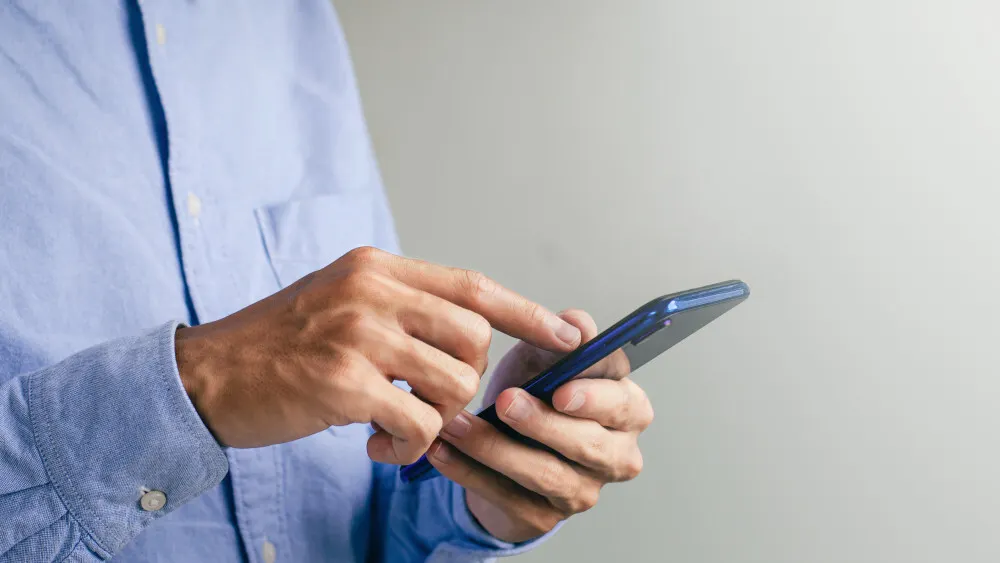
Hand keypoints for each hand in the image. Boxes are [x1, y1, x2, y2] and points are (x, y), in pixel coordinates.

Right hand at [174, 246, 581, 464]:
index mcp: (377, 267)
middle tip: (430, 401)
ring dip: (437, 418)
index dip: (526, 312)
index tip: (567, 334)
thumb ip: (400, 307)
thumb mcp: (341, 301)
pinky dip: (410, 444)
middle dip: (467, 382)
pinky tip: (379, 445)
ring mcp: (358, 334)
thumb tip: (468, 335)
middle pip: (473, 338)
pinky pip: (418, 422)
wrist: (206, 374)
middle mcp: (372, 291)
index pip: (472, 286)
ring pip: (453, 382)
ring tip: (398, 426)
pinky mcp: (343, 382)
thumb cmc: (278, 344)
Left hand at [426, 310, 653, 541]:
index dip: (592, 397)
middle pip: (588, 444)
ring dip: (495, 447)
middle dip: (542, 423)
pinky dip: (469, 473)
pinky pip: (507, 497)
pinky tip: (442, 452)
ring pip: (545, 474)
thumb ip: (559, 337)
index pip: (622, 401)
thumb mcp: (543, 356)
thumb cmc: (532, 390)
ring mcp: (584, 491)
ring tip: (456, 424)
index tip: (559, 390)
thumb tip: (577, 325)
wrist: (502, 442)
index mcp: (629, 408)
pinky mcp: (545, 516)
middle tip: (504, 402)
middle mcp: (617, 455)